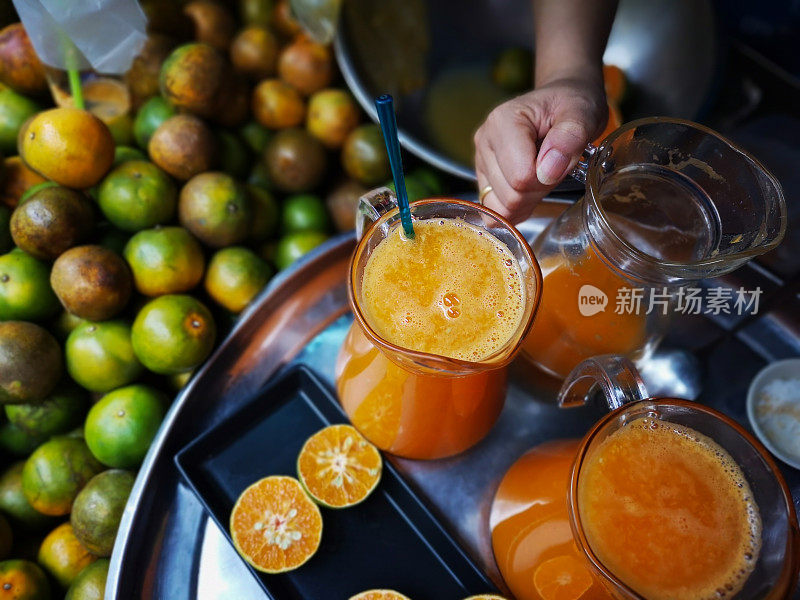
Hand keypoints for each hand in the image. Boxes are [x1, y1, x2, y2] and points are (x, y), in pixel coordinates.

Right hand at [474, 75, 606, 222]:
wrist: (563, 101)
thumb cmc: (571, 104)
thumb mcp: (582, 113)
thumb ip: (569, 138)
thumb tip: (547, 171)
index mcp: (503, 122)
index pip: (521, 177)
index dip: (548, 179)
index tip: (561, 160)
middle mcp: (485, 140)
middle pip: (509, 196)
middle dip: (538, 191)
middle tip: (554, 167)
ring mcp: (481, 160)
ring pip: (500, 207)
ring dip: (528, 201)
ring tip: (542, 174)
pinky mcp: (483, 176)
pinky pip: (494, 210)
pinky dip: (515, 209)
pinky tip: (530, 190)